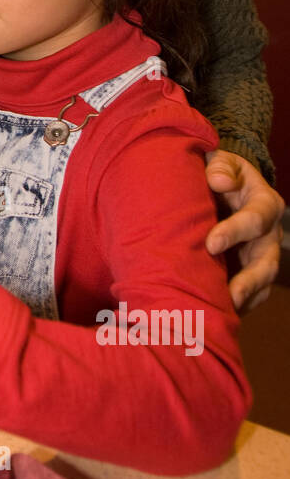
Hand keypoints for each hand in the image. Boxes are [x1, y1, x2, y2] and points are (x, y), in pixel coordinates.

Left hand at [205, 151, 284, 312]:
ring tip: (225, 314)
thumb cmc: (218, 173)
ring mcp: (261, 257)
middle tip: (229, 294)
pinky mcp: (248, 273)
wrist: (220, 188)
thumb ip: (220, 167)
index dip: (236, 231)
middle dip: (249, 279)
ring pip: (261, 284)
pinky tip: (218, 317)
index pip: (256, 218)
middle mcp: (268, 234)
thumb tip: (219, 181)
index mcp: (264, 203)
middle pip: (267, 261)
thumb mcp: (221, 161)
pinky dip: (237, 307)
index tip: (211, 243)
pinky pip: (250, 296)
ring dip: (245, 300)